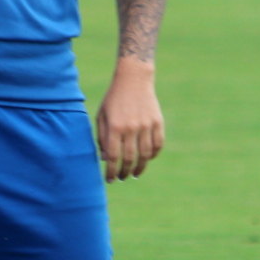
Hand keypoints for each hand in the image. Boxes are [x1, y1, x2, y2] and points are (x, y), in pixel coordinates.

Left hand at [96, 60, 163, 182]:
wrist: (133, 79)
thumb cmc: (114, 99)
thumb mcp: (102, 116)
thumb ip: (102, 138)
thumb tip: (106, 159)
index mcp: (114, 127)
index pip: (113, 156)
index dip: (111, 171)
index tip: (110, 180)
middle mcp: (131, 128)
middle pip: (129, 158)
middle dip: (125, 172)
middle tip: (122, 178)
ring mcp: (146, 125)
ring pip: (145, 154)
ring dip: (140, 168)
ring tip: (134, 173)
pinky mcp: (157, 122)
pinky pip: (157, 144)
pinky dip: (153, 155)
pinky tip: (147, 159)